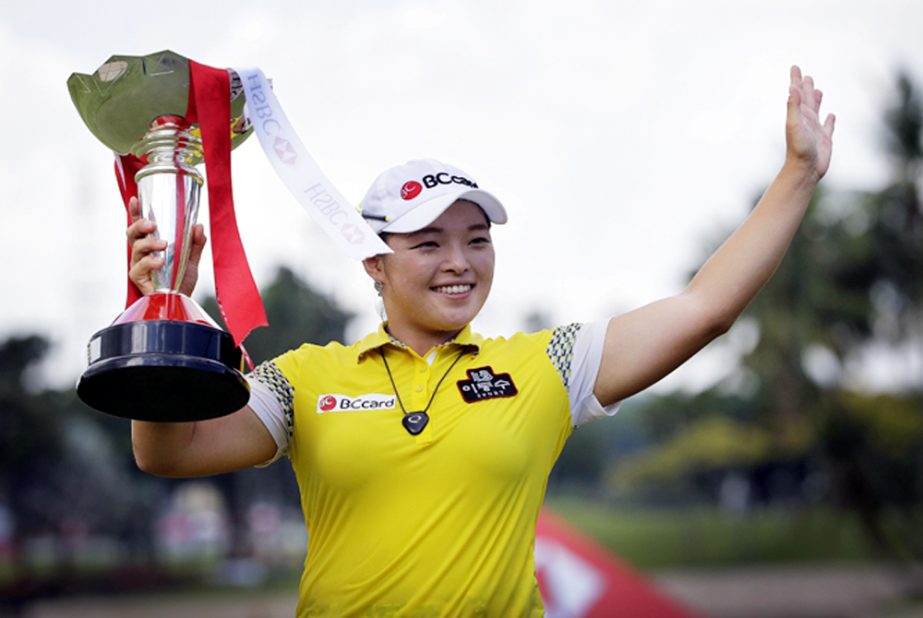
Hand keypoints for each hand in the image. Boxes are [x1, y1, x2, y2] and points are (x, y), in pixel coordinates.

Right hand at [127, 196, 205, 295]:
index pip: (140, 226)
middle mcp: (141, 253)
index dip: (136, 212)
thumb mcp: (191, 259)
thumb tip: (198, 225)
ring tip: (163, 245)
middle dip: (139, 225)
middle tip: (153, 225)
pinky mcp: (139, 279)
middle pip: (132, 234)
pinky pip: (139, 268)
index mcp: (150, 245)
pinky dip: (149, 263)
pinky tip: (159, 262)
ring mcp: (138, 265)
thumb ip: (195, 243)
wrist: (180, 303)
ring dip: (148, 243)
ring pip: (135, 248)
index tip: (136, 199)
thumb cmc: (180, 281)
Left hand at [786, 65, 835, 179]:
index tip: (794, 67)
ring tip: (817, 91)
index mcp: (799, 115)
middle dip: (805, 87)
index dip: (796, 80)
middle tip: (805, 75)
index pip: (796, 93)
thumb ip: (793, 107)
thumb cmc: (799, 149)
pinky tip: (831, 116)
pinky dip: (830, 120)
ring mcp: (815, 130)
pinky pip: (828, 127)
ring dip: (816, 100)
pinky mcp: (825, 140)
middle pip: (806, 99)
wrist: (805, 171)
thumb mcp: (794, 125)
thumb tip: (791, 89)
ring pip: (816, 110)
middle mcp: (806, 121)